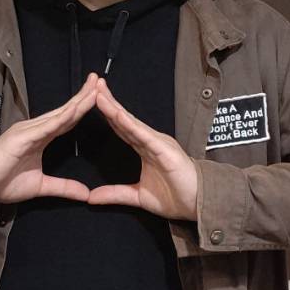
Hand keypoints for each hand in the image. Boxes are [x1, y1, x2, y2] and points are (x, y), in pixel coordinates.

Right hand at [0, 74, 99, 203]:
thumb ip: (63, 188)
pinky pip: (45, 128)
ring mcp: (28, 131)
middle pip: (65, 111)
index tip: (99, 95)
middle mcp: (36, 129)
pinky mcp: (21, 138)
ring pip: (58, 115)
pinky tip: (73, 112)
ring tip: (93, 90)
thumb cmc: (3, 182)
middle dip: (84, 96)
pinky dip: (60, 119)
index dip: (82, 108)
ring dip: (77, 103)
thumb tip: (86, 194)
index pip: (67, 120)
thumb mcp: (41, 187)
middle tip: (99, 80)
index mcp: (41, 137)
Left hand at [86, 76, 198, 219]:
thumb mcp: (138, 196)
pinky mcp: (165, 150)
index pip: (122, 128)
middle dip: (108, 102)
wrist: (199, 205)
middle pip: (124, 119)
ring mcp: (158, 143)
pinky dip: (130, 124)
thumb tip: (91, 198)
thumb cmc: (176, 197)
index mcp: (145, 149)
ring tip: (99, 94)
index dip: (107, 114)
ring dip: (115, 108)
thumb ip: (115, 194)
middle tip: (93, 84)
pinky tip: (118, 115)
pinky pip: (144, 135)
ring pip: (131, 123)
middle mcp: (151, 141)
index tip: (92, 100)